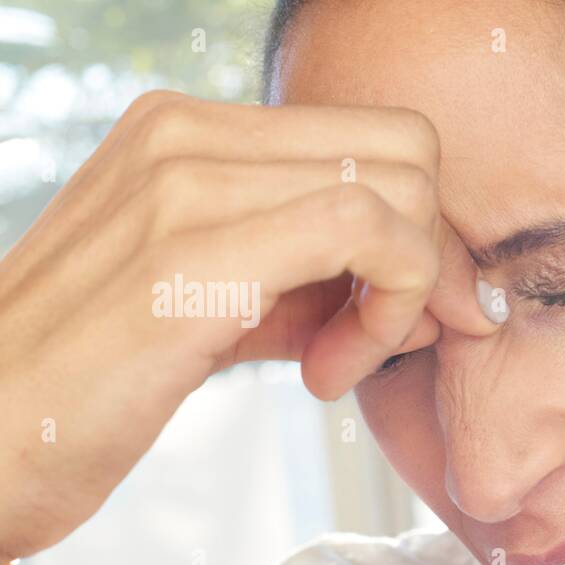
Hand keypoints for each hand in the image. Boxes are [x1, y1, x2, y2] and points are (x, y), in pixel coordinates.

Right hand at [0, 91, 501, 564]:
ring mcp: (185, 182)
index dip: (419, 229)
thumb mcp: (209, 305)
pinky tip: (324, 376)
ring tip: (339, 365)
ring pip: (400, 189)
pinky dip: (386, 312)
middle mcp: (186, 134)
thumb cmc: (90, 387)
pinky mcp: (192, 253)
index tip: (397, 315)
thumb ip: (299, 277)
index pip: (374, 140)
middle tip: (386, 340)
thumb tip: (408, 281)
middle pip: (407, 151)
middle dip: (431, 255)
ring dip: (406, 295)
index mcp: (187, 133)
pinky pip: (365, 232)